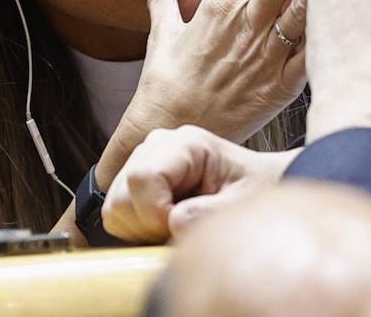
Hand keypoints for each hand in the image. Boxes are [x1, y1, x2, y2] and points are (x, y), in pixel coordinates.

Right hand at [102, 124, 295, 242]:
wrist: (256, 185)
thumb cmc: (252, 189)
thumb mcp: (242, 203)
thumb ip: (210, 213)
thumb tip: (174, 221)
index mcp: (186, 143)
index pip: (143, 177)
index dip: (155, 213)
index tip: (179, 227)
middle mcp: (158, 144)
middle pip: (121, 196)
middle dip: (148, 225)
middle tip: (182, 228)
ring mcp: (144, 159)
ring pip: (114, 207)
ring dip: (142, 228)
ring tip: (177, 224)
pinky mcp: (136, 178)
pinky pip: (116, 213)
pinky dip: (137, 228)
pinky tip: (166, 222)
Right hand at [120, 0, 365, 144]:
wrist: (168, 133)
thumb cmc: (165, 84)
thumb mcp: (163, 32)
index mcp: (220, 4)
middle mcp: (244, 23)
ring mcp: (264, 53)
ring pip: (301, 3)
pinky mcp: (279, 86)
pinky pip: (309, 50)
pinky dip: (327, 24)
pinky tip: (346, 0)